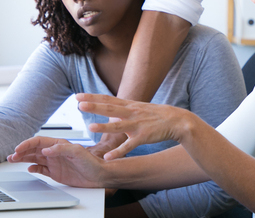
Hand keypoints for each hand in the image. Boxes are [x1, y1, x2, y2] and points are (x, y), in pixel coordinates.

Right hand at [7, 136, 104, 187]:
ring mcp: (54, 162)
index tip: (18, 149)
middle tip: (12, 156)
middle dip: (22, 152)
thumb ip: (61, 149)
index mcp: (59, 144)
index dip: (27, 144)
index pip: (39, 142)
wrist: (99, 175)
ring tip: (13, 160)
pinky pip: (41, 169)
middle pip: (34, 150)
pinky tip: (28, 169)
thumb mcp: (77, 152)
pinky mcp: (56, 172)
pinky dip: (33, 168)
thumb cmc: (92, 162)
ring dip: (24, 159)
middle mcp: (55, 152)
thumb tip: (46, 150)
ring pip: (35, 159)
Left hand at [76, 93, 192, 159]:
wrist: (177, 120)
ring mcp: (137, 125)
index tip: (77, 96)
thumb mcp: (138, 107)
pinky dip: (119, 152)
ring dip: (104, 127)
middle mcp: (131, 113)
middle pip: (110, 109)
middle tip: (79, 104)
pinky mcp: (143, 137)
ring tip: (90, 127)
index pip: (107, 99)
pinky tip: (108, 158)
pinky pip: (129, 146)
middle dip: (95, 106)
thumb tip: (107, 108)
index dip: (92, 97)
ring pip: (118, 126)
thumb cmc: (156, 115)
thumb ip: (122, 108)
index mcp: (129, 105)